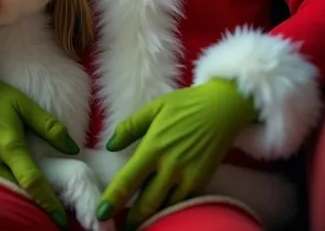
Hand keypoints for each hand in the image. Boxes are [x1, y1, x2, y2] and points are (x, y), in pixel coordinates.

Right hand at [0, 73, 79, 227]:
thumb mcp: (23, 103)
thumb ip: (49, 126)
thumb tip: (73, 148)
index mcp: (9, 145)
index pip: (32, 181)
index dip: (48, 201)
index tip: (60, 218)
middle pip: (17, 192)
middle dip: (35, 206)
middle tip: (51, 215)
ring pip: (1, 191)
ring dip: (18, 201)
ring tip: (35, 206)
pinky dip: (2, 192)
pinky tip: (13, 191)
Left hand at [96, 79, 256, 229]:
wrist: (223, 108)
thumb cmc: (186, 105)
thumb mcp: (155, 108)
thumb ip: (130, 127)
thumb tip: (110, 146)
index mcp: (154, 147)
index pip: (128, 181)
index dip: (113, 200)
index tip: (101, 213)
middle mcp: (170, 167)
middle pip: (146, 204)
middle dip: (131, 220)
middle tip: (120, 226)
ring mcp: (188, 177)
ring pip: (165, 208)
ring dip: (151, 218)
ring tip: (139, 222)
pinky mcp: (202, 182)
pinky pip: (182, 203)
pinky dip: (170, 209)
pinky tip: (162, 211)